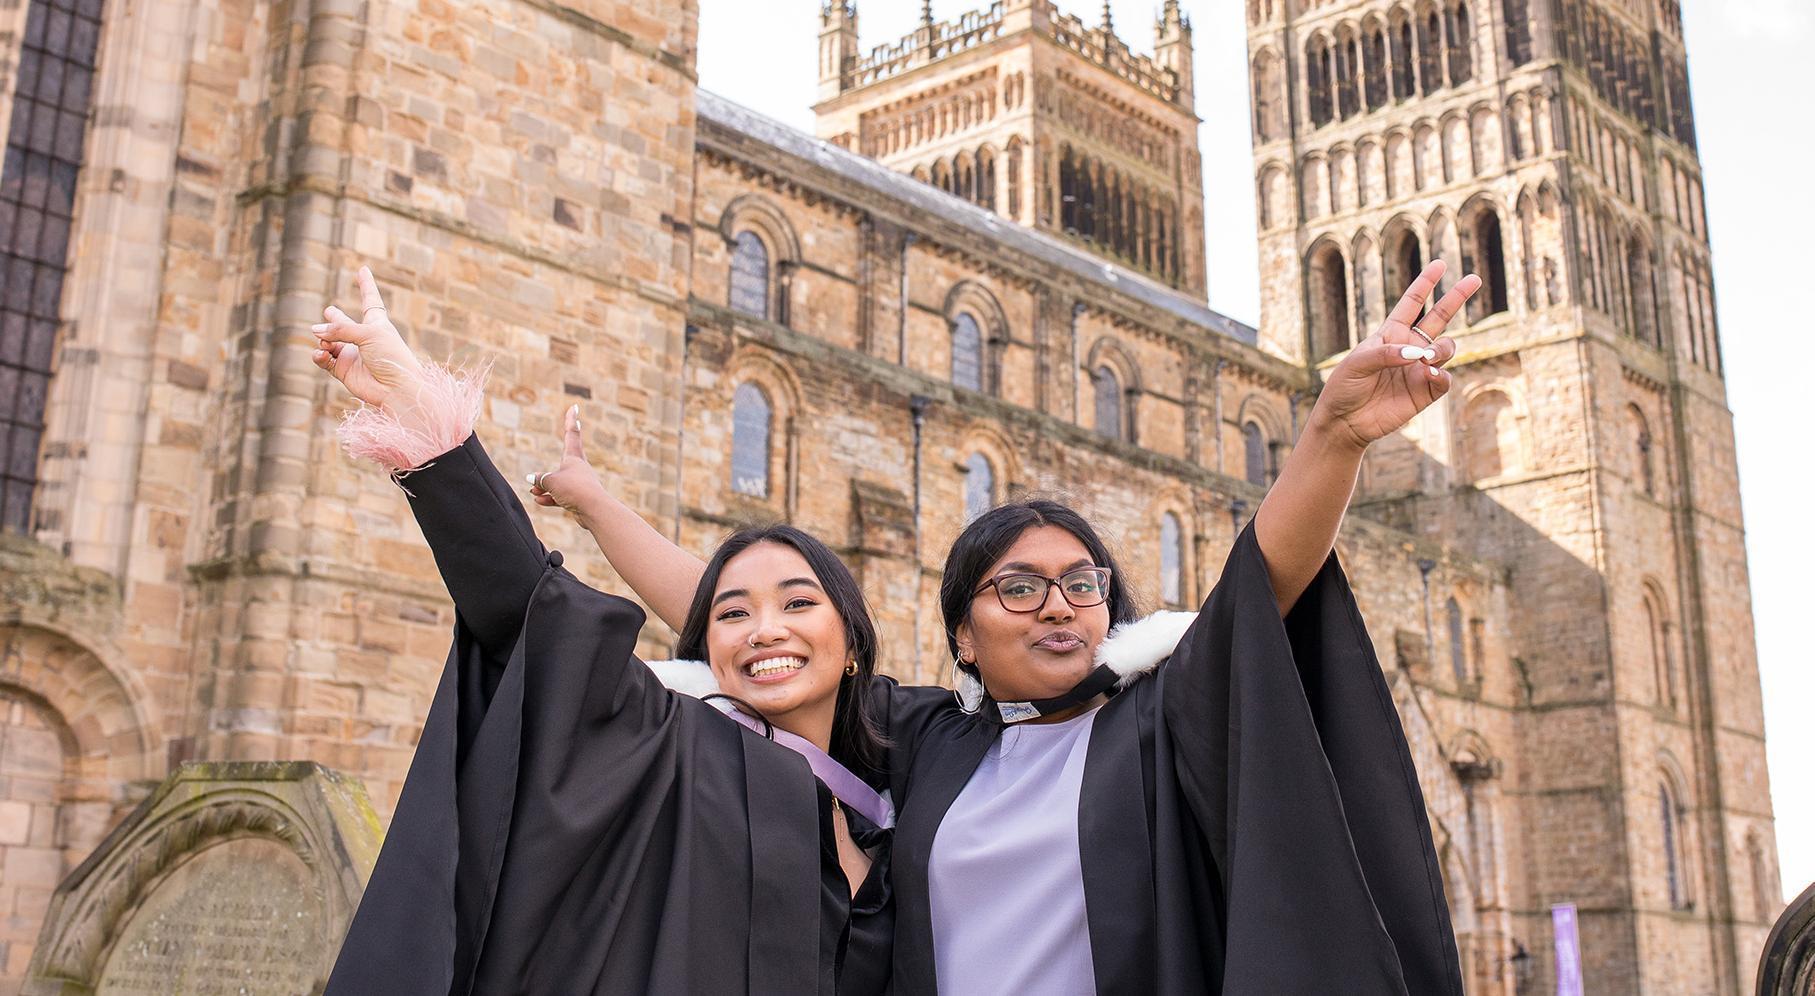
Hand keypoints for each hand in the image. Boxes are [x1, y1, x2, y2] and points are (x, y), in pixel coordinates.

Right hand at [310, 266, 425, 407]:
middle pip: (343, 323)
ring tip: (323, 341)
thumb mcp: (369, 334)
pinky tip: (321, 354)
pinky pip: (324, 359)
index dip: (366, 284)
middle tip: (330, 311)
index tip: (363, 269)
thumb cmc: (391, 357)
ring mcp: (352, 354)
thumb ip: (341, 329)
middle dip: (335, 318)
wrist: (396, 389)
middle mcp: (363, 338)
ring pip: (328, 340)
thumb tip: (315, 330)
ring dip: (323, 338)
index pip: (370, 299)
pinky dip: (319, 355)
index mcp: (377, 324)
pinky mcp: (343, 370)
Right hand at [527, 405, 608, 526]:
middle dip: (563, 447)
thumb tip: (533, 479)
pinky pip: (561, 495)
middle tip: (571, 427)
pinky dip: (550, 497)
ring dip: (546, 485)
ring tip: (534, 492)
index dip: (571, 419)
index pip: (572, 434)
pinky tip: (539, 501)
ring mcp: (579, 484)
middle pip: (567, 455)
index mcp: (574, 458)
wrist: (594, 510)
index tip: (575, 407)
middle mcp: (578, 468)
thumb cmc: (575, 490)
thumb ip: (540, 479)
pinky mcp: (578, 498)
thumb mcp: (552, 481)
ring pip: (560, 480)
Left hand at [1310, 260, 1480, 450]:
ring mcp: (1420, 369)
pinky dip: (1441, 374)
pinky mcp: (1426, 392)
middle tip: (1474, 278)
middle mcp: (1410, 348)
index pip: (1412, 302)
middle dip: (1456, 296)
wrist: (1345, 422)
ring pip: (1446, 348)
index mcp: (1391, 333)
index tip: (1440, 264)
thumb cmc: (1345, 387)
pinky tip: (1429, 374)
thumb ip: (1386, 353)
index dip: (1426, 282)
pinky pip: (1445, 378)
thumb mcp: (1357, 363)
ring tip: (1426, 359)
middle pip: (1439, 316)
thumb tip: (1418, 353)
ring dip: (1441, 349)